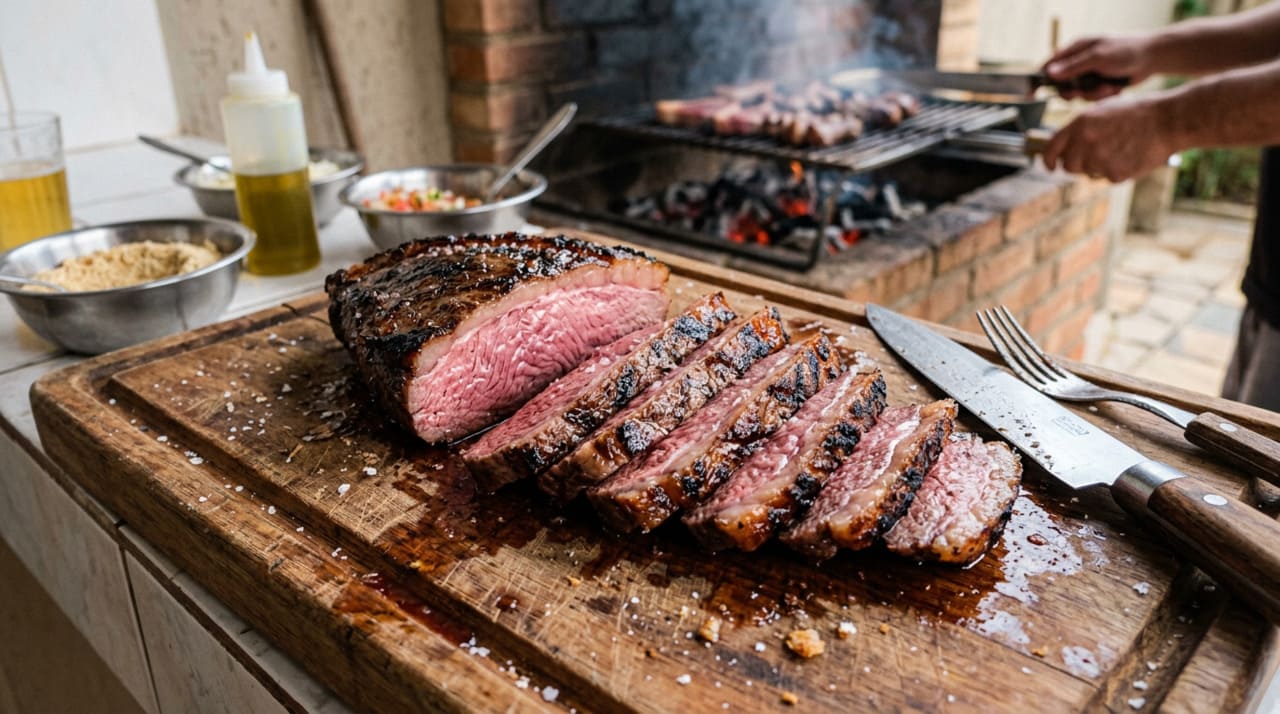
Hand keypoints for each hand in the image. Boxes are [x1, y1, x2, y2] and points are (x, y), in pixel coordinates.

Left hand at [1041, 96, 1177, 181]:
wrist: (1168, 120)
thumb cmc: (1139, 113)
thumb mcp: (1103, 110)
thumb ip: (1082, 128)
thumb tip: (1066, 145)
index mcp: (1080, 123)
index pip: (1051, 147)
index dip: (1048, 160)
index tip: (1050, 167)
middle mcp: (1085, 141)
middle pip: (1069, 166)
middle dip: (1078, 165)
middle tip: (1096, 156)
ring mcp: (1099, 159)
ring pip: (1089, 173)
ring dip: (1100, 166)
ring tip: (1121, 149)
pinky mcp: (1115, 173)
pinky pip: (1108, 178)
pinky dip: (1118, 171)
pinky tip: (1131, 156)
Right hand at [1044, 35, 1154, 99]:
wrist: (1153, 58)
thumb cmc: (1127, 50)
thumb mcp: (1098, 57)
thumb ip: (1073, 66)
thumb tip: (1049, 73)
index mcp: (1075, 49)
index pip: (1049, 66)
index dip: (1039, 80)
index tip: (1031, 95)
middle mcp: (1079, 62)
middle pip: (1062, 85)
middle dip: (1074, 91)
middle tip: (1082, 92)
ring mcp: (1089, 74)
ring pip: (1078, 94)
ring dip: (1093, 94)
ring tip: (1109, 86)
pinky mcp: (1099, 84)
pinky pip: (1091, 98)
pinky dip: (1102, 96)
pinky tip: (1115, 87)